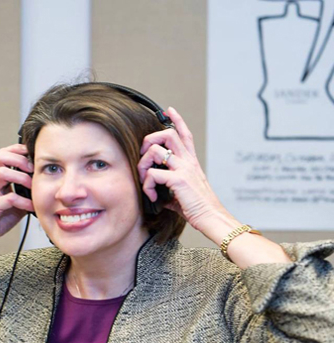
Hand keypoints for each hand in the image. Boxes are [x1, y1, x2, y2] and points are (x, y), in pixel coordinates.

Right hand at [0, 144, 33, 239]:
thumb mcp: (13, 200)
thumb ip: (24, 191)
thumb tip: (41, 185)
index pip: (3, 153)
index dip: (18, 150)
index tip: (31, 153)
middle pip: (1, 157)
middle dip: (20, 160)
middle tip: (32, 169)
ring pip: (3, 173)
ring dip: (22, 178)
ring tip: (32, 186)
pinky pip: (9, 198)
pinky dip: (23, 201)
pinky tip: (30, 206)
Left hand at [137, 107, 228, 233]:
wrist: (211, 218)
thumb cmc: (199, 209)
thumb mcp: (183, 195)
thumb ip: (171, 190)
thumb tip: (158, 197)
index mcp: (191, 163)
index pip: (185, 134)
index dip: (177, 120)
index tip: (169, 110)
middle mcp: (188, 162)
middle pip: (167, 134)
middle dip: (149, 140)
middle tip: (143, 155)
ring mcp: (183, 169)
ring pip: (156, 150)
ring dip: (143, 164)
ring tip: (145, 179)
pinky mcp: (178, 180)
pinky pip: (153, 174)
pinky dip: (147, 185)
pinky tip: (151, 196)